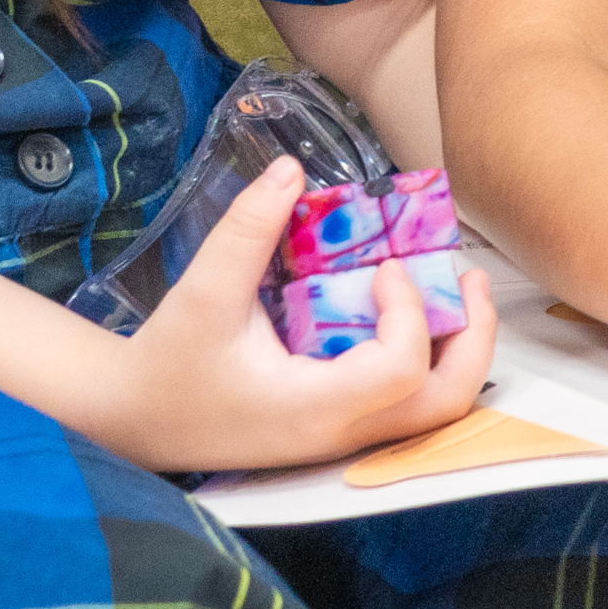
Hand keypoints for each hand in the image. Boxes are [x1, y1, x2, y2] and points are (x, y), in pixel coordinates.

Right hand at [85, 157, 506, 475]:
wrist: (133, 419)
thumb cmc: (167, 364)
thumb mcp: (201, 294)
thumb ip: (245, 231)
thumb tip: (288, 169)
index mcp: (314, 407)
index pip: (401, 368)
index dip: (410, 312)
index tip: (385, 266)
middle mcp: (342, 433)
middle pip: (446, 402)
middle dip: (474, 337)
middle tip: (468, 278)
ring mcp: (346, 439)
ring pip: (436, 411)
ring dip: (459, 351)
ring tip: (457, 293)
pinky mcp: (340, 430)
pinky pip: (408, 403)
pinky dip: (428, 360)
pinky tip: (409, 314)